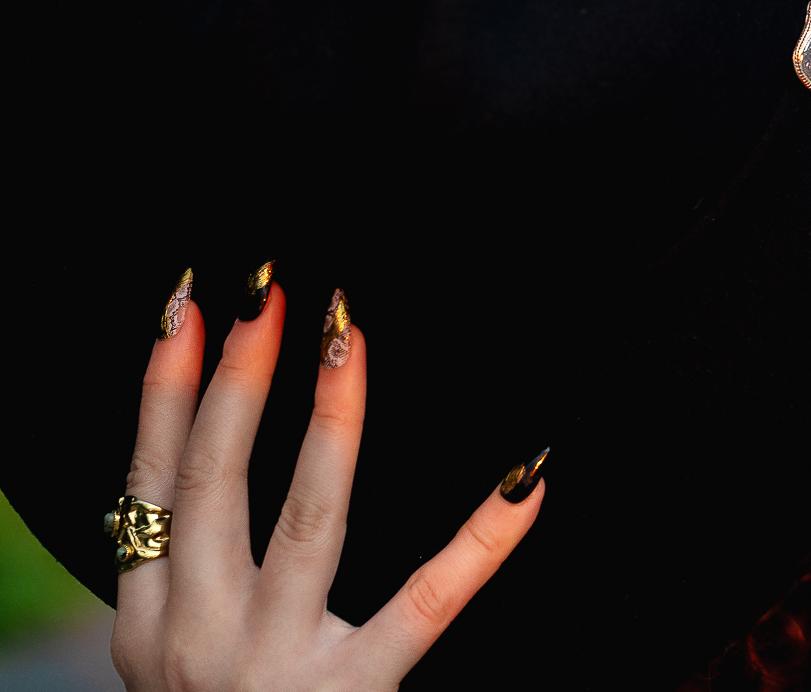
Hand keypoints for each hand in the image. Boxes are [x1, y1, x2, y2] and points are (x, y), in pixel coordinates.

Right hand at [110, 279, 544, 689]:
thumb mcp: (164, 652)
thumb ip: (178, 563)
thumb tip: (182, 453)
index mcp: (148, 620)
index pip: (147, 480)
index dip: (161, 389)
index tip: (187, 307)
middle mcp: (198, 635)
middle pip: (212, 482)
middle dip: (237, 379)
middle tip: (267, 291)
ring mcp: (278, 662)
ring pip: (305, 519)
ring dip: (326, 420)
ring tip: (348, 339)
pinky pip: (427, 605)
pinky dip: (480, 541)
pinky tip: (528, 482)